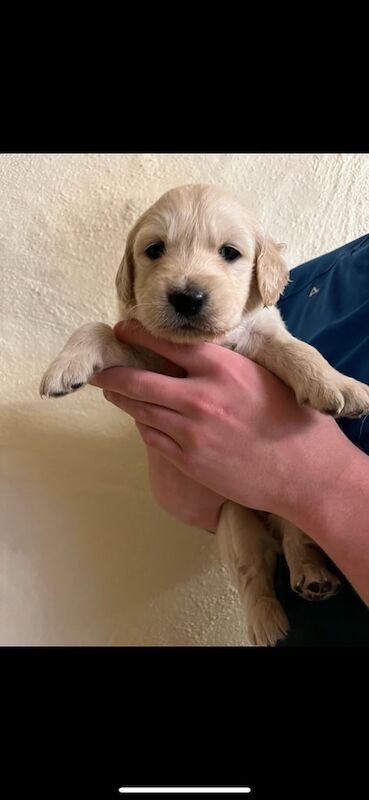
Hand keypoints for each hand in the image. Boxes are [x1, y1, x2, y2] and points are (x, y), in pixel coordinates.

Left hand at [89, 321, 353, 523]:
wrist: (306, 474)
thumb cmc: (293, 422)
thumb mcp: (264, 378)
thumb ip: (228, 366)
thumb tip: (198, 354)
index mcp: (223, 369)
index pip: (169, 344)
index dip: (140, 335)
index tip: (124, 329)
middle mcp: (200, 398)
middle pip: (140, 380)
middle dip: (114, 372)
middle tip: (100, 367)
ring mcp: (191, 432)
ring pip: (141, 410)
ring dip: (122, 398)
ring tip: (111, 390)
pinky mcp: (188, 461)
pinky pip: (153, 438)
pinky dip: (143, 425)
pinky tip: (138, 419)